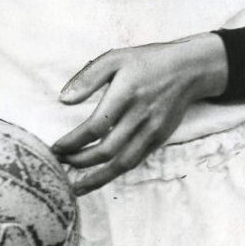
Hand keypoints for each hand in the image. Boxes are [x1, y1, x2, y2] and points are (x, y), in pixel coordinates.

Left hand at [51, 34, 227, 195]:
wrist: (188, 70)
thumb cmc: (147, 62)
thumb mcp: (115, 59)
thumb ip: (87, 78)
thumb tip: (64, 99)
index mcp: (125, 95)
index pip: (94, 127)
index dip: (73, 142)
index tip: (56, 148)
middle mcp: (139, 117)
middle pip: (106, 150)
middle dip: (79, 161)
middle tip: (61, 164)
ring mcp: (151, 131)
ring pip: (121, 164)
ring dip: (96, 178)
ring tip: (75, 186)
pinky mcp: (159, 139)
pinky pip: (134, 162)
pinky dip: (115, 173)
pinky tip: (99, 177)